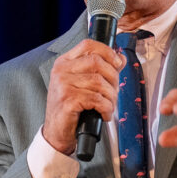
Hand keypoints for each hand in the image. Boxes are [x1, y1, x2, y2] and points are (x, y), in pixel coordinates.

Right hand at [43, 39, 124, 154]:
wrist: (56, 132)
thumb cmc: (70, 108)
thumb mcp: (83, 84)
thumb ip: (101, 70)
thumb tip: (120, 59)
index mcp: (65, 62)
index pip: (88, 45)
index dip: (107, 52)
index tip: (117, 63)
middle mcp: (61, 71)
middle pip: (97, 62)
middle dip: (113, 78)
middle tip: (114, 92)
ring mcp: (63, 85)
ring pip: (100, 82)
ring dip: (111, 97)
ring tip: (109, 106)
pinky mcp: (68, 100)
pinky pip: (97, 99)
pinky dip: (106, 108)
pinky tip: (104, 114)